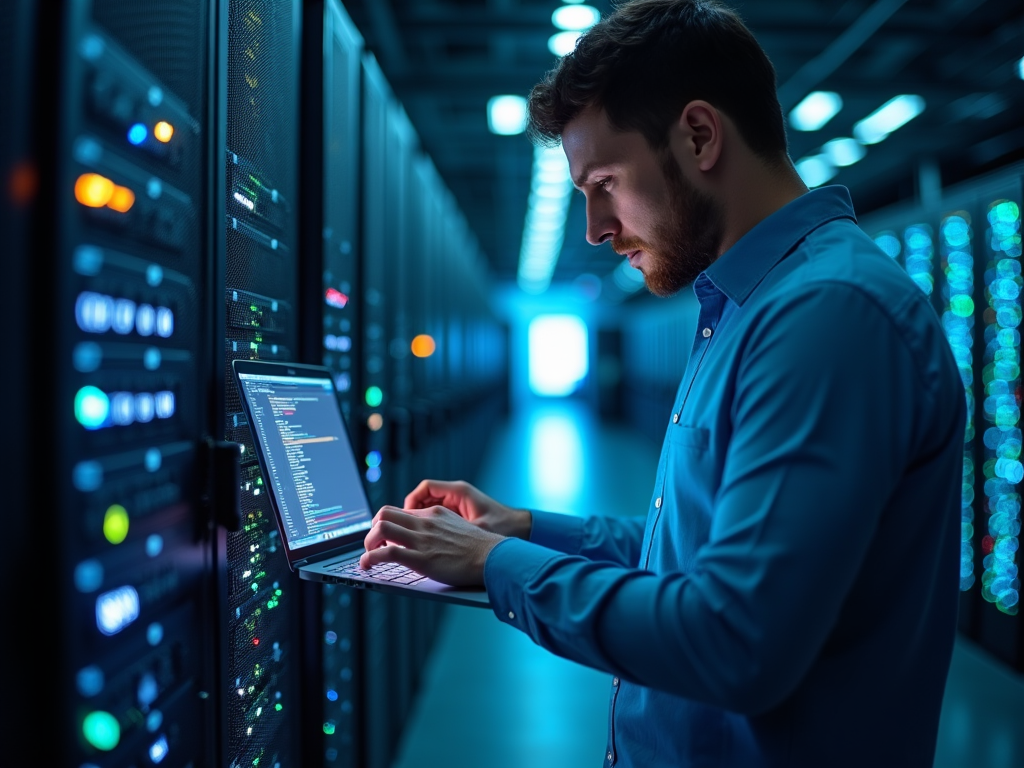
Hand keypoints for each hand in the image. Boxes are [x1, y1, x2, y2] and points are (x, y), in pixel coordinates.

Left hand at [359, 505, 505, 586]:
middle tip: (373, 543)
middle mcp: (425, 523)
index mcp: (434, 514)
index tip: (385, 536)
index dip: (387, 523)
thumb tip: (431, 538)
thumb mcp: (458, 527)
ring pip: (381, 529)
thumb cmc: (480, 548)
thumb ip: (441, 528)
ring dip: (368, 542)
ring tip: (367, 555)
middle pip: (384, 513)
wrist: (492, 557)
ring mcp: (422, 540)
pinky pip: (386, 554)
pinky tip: (366, 565)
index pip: (400, 511)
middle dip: (372, 528)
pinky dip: (370, 558)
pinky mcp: (421, 558)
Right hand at [403, 479, 531, 539]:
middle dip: (411, 512)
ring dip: (419, 520)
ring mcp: (458, 504)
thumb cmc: (503, 527)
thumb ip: (455, 530)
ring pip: (429, 507)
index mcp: (460, 492)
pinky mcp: (460, 514)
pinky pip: (437, 515)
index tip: (404, 518)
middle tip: (402, 529)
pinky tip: (426, 540)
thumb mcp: (478, 529)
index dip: (411, 502)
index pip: (426, 488)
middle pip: (424, 497)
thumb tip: (432, 537)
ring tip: (411, 536)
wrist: (521, 529)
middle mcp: (457, 495)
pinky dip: (429, 525)